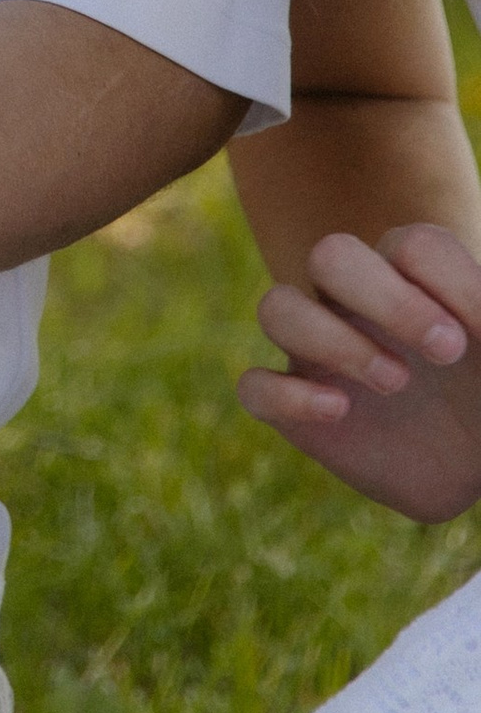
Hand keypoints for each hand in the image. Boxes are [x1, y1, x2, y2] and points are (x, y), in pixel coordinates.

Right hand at [240, 221, 480, 520]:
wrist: (466, 467)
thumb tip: (466, 322)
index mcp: (410, 279)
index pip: (412, 245)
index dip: (449, 283)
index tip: (480, 332)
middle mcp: (354, 304)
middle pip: (332, 254)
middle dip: (385, 297)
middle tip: (447, 351)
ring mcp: (318, 354)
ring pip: (278, 308)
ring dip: (333, 341)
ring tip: (397, 383)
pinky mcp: (296, 409)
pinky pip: (254, 387)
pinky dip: (287, 395)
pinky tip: (338, 411)